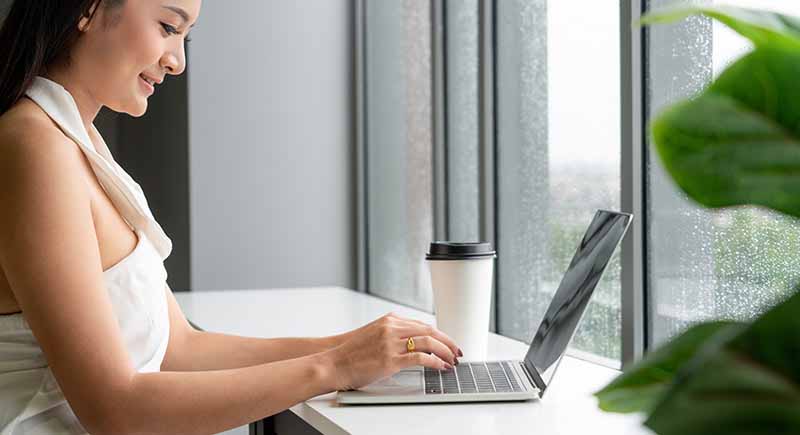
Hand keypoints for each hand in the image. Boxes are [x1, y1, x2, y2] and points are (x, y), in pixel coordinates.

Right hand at [325, 312, 462, 390]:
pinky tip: (441, 367)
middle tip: (457, 350)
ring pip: (428, 341)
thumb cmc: (352, 352)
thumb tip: (413, 340)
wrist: (334, 362)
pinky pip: (420, 358)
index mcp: (389, 320)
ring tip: (452, 360)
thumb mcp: (373, 333)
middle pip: (429, 330)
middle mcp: (391, 328)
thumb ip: (392, 332)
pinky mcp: (390, 359)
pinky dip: (435, 362)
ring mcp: (391, 342)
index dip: (439, 333)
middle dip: (447, 341)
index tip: (448, 342)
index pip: (422, 324)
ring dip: (445, 351)